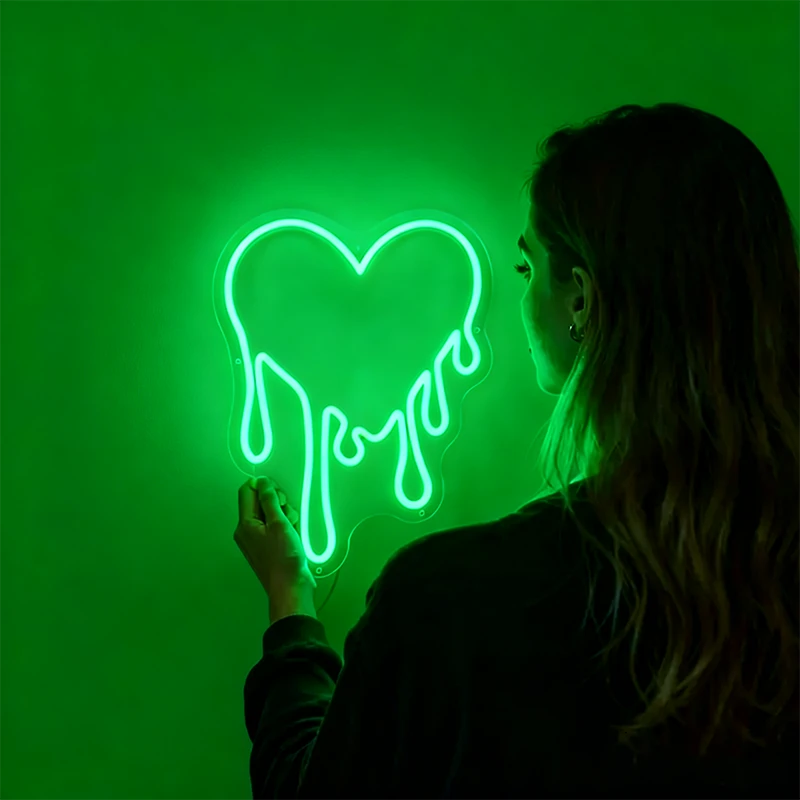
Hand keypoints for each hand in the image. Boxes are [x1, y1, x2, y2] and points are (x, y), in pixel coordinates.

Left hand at [234, 476, 316, 623]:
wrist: (291, 587)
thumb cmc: (284, 558)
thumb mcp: (279, 523)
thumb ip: (270, 499)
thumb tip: (262, 481)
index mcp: (245, 524)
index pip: (247, 491)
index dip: (263, 486)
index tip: (278, 494)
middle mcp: (247, 530)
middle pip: (260, 501)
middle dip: (278, 502)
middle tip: (286, 513)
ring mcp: (258, 539)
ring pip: (271, 513)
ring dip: (285, 515)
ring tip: (292, 529)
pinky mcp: (269, 546)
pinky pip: (276, 526)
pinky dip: (286, 526)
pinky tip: (294, 535)